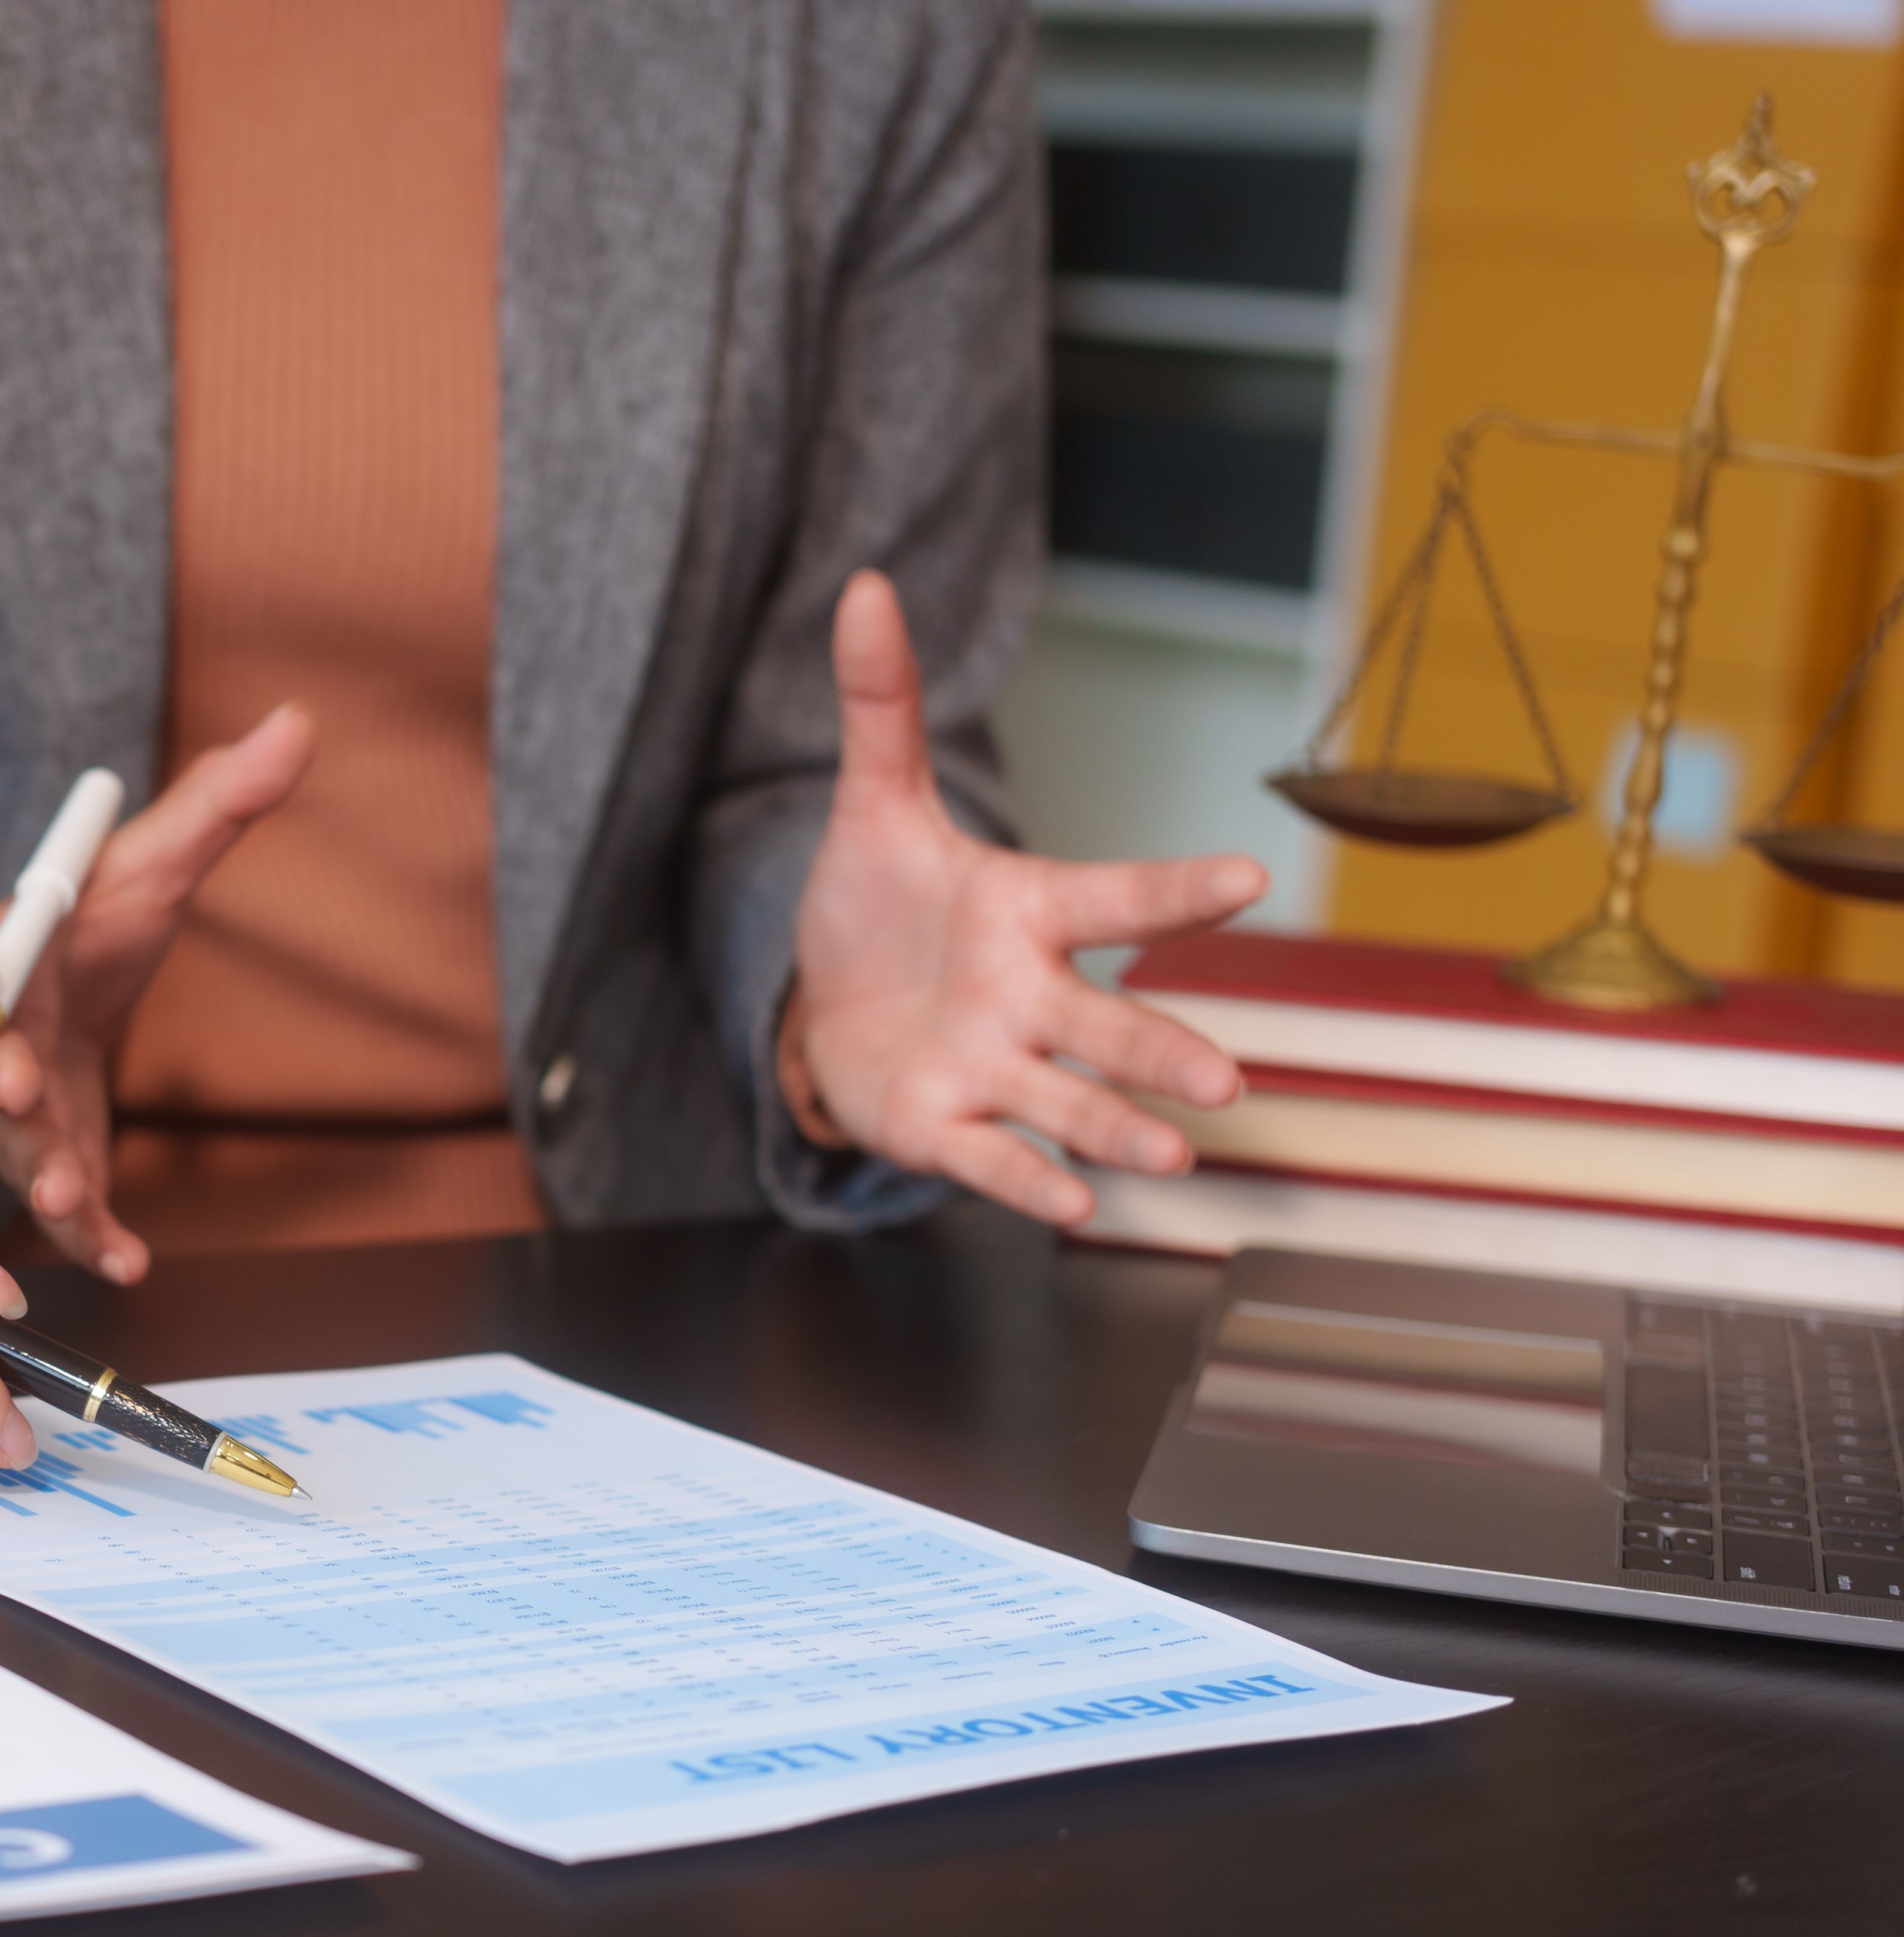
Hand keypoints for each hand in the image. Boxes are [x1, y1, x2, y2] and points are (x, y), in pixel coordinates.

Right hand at [0, 708, 315, 1283]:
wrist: (33, 1004)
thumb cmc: (79, 930)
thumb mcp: (142, 865)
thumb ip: (213, 807)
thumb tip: (300, 724)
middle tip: (8, 1085)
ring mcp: (6, 1116)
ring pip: (8, 1149)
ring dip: (37, 1170)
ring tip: (66, 1192)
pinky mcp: (48, 1163)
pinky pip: (62, 1209)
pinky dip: (93, 1239)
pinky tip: (130, 1265)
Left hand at [787, 571, 1268, 1224]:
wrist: (826, 1002)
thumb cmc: (878, 908)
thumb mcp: (873, 807)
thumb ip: (880, 708)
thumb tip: (859, 589)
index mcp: (1026, 914)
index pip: (1115, 895)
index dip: (1176, 890)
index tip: (1249, 875)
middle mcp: (1025, 998)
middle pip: (1107, 1024)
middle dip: (1165, 1050)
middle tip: (1229, 1079)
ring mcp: (989, 1068)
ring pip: (1065, 1101)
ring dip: (1117, 1129)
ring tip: (1174, 1154)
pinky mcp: (939, 1124)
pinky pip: (989, 1158)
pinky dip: (1024, 1181)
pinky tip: (1073, 1208)